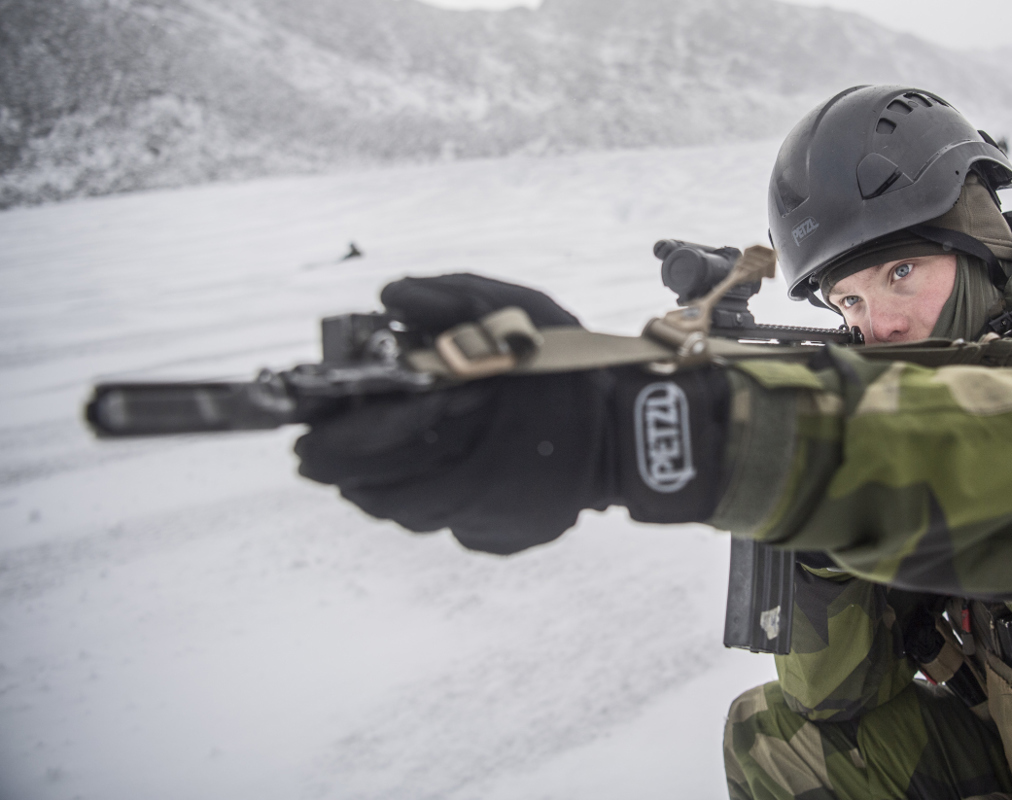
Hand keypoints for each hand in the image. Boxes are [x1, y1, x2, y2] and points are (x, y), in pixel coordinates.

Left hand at [295, 274, 728, 553]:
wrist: (636, 431)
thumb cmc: (571, 367)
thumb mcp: (519, 310)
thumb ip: (452, 298)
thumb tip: (389, 297)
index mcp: (479, 433)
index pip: (379, 449)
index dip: (334, 444)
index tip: (302, 439)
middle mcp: (481, 494)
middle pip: (382, 492)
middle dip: (348, 467)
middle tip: (321, 451)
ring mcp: (493, 524)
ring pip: (408, 513)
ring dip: (381, 485)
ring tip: (369, 457)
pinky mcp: (504, 539)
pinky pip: (445, 522)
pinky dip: (426, 498)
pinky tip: (429, 472)